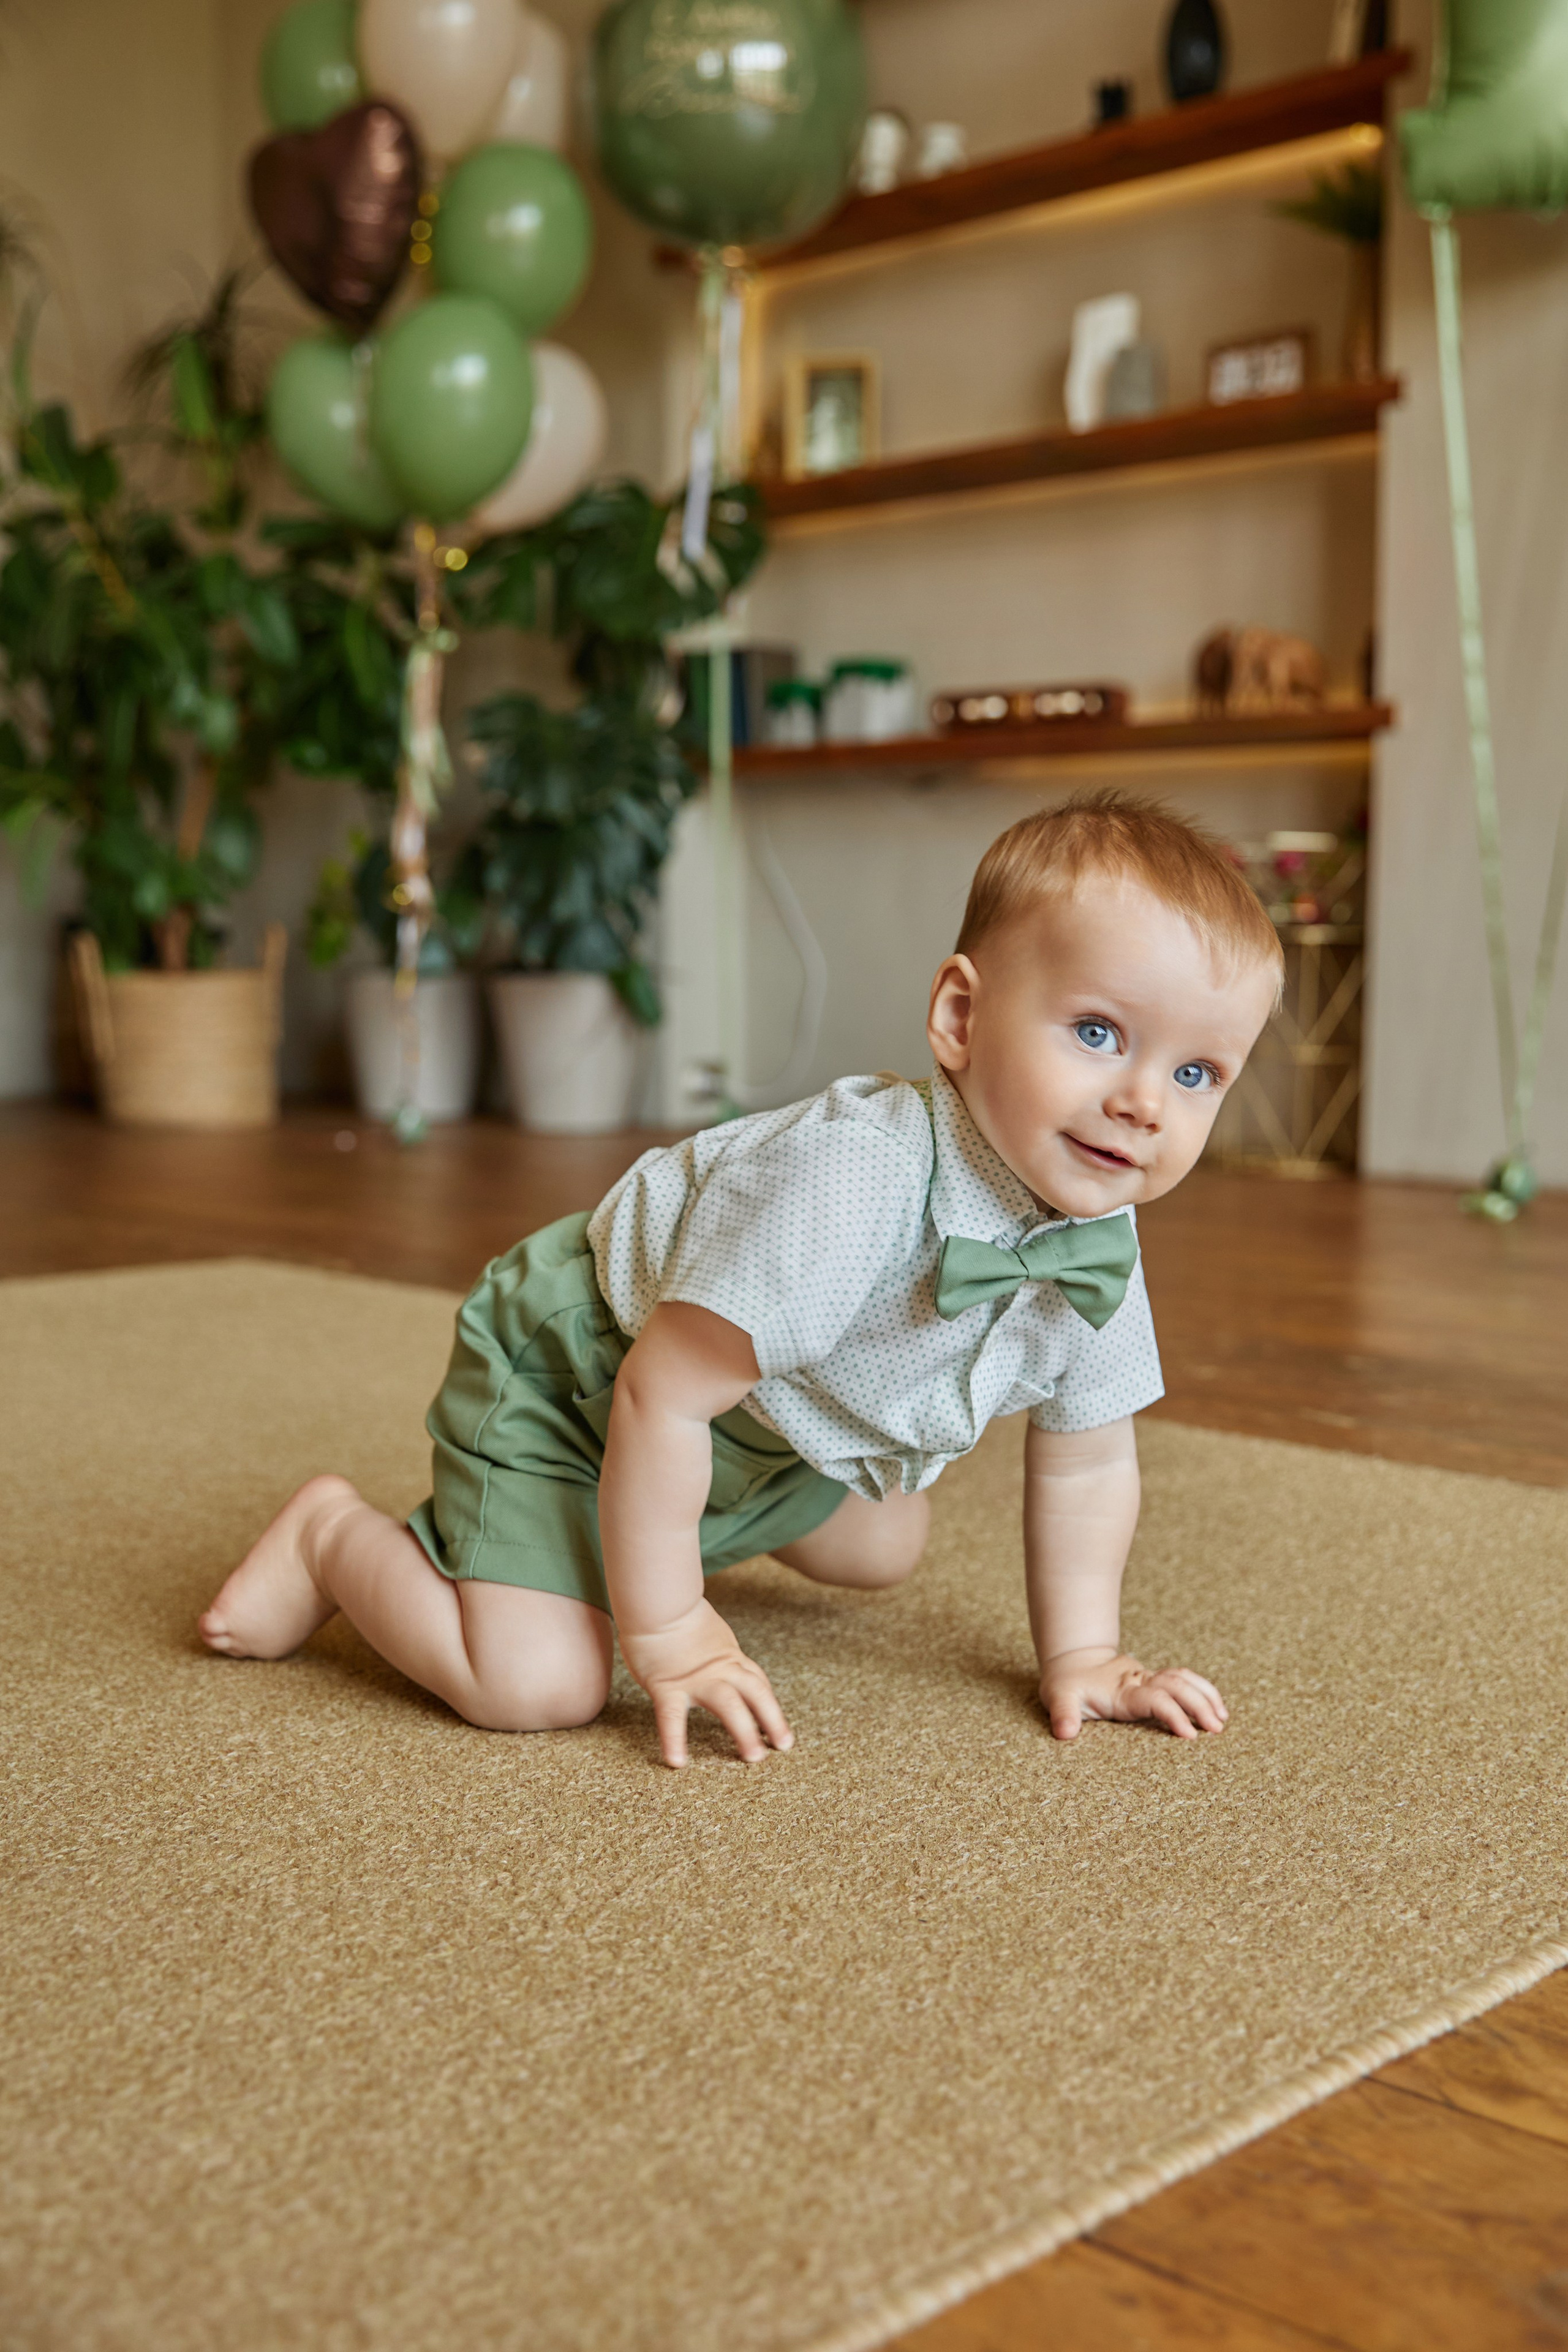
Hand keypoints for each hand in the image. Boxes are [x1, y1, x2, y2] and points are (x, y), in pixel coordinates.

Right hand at [619, 1596, 793, 1768]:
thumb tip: (710, 1653)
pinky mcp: (666, 1685)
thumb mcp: (705, 1627)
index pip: (756, 1682)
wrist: (655, 1600)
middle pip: (756, 1693)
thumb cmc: (672, 1610)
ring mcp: (695, 1678)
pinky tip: (677, 1762)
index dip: (769, 1706)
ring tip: (754, 1757)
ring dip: (745, 1732)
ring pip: (729, 1706)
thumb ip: (711, 1647)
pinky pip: (672, 1717)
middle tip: (784, 1745)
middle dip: (773, 1719)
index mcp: (727, 1655)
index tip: (778, 1728)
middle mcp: (719, 1668)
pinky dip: (675, 1740)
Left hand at [1041, 1645, 1226, 1742]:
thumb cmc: (1066, 1683)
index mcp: (1122, 1691)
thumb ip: (1063, 1714)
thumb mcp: (1058, 1697)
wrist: (1073, 1661)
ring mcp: (1148, 1680)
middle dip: (1200, 1704)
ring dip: (1206, 1695)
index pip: (1155, 1700)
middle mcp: (1140, 1683)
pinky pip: (1183, 1681)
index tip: (1190, 1736)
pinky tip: (1215, 1706)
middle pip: (1177, 1686)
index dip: (1173, 1715)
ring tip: (1223, 1718)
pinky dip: (1201, 1690)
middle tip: (1217, 1729)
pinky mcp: (1152, 1681)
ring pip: (1184, 1679)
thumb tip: (1065, 1733)